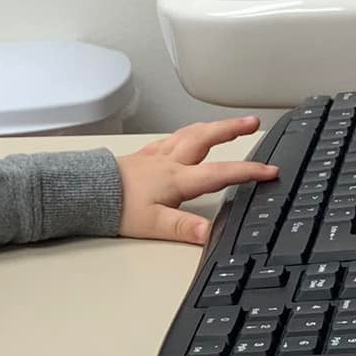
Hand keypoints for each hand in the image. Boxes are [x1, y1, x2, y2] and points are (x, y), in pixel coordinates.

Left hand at [117, 118, 278, 243]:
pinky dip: (187, 134)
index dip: (248, 171)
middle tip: (253, 123)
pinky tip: (186, 136)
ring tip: (228, 124)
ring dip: (212, 127)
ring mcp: (155, 156)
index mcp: (176, 179)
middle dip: (232, 129)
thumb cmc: (115, 207)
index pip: (220, 173)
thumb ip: (184, 227)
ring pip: (189, 133)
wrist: (85, 192)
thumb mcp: (153, 224)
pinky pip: (171, 138)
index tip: (270, 171)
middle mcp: (169, 162)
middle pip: (206, 138)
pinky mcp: (143, 156)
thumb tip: (210, 232)